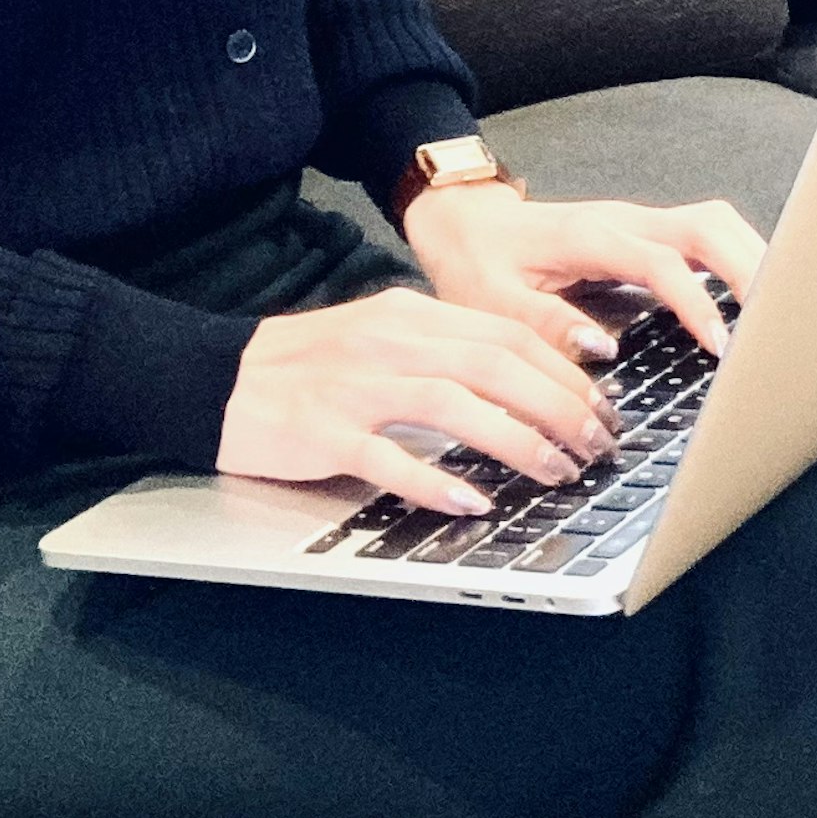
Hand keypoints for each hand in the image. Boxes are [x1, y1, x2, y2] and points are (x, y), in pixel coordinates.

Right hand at [218, 286, 620, 513]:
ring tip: (556, 472)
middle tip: (597, 446)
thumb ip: (446, 352)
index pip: (507, 333)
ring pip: (453, 404)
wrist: (215, 378)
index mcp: (410, 316)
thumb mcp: (384, 339)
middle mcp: (390, 342)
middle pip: (494, 364)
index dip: (565, 371)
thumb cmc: (308, 367)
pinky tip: (474, 501)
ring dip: (516, 441)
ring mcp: (354, 387)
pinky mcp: (322, 432)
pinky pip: (388, 457)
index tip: (602, 407)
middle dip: (559, 406)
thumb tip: (526, 382)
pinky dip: (436, 480)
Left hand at [405, 178, 769, 363]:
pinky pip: (706, 235)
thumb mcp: (490, 301)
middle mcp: (624, 221)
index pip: (662, 262)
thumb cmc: (477, 262)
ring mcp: (640, 222)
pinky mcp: (647, 233)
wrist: (464, 221)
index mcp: (589, 236)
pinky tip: (750, 295)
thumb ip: (544, 324)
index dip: (696, 302)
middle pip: (708, 227)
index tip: (720, 346)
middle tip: (777, 323)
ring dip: (751, 259)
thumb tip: (604, 349)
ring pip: (715, 225)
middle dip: (749, 269)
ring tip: (777, 311)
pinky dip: (736, 260)